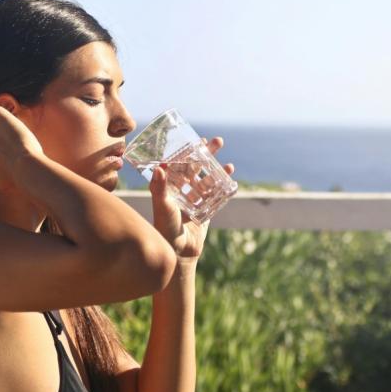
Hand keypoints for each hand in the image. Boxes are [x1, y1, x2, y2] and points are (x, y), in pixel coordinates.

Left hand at [149, 137, 234, 261]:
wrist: (179, 251)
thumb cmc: (165, 227)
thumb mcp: (162, 205)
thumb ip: (159, 187)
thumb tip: (160, 167)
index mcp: (170, 187)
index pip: (180, 163)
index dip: (189, 151)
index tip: (196, 139)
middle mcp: (182, 191)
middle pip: (196, 168)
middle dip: (207, 155)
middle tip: (218, 142)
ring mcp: (195, 200)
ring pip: (208, 179)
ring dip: (217, 169)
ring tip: (227, 162)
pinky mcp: (206, 209)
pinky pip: (216, 194)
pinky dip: (223, 185)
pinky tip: (231, 176)